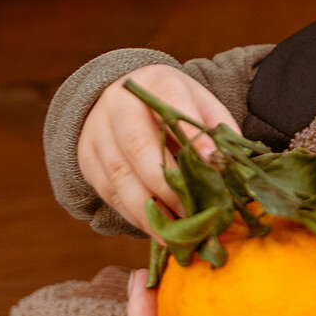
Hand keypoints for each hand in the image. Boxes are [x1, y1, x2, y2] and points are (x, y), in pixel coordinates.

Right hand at [77, 66, 237, 233]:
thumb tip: (228, 162)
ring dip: (149, 209)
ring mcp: (98, 131)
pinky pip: (108, 192)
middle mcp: (119, 104)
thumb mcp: (197, 101)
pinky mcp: (87, 159)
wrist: (122, 98)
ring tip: (174, 233)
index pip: (171, 106)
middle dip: (167, 184)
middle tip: (191, 211)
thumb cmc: (170, 104)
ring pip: (119, 175)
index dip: (191, 135)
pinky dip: (133, 214)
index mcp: (155, 82)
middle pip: (138, 146)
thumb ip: (214, 126)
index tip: (213, 162)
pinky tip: (156, 228)